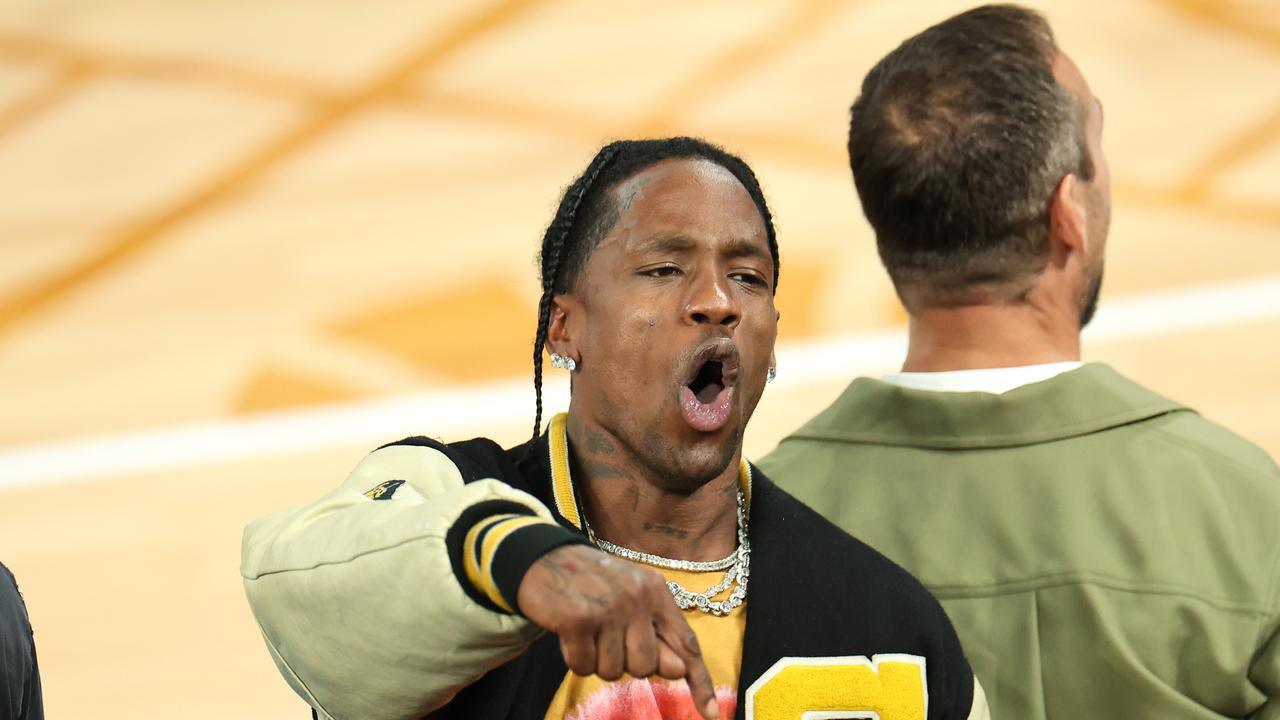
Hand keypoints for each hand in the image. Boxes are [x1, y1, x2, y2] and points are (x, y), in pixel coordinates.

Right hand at [517, 544, 718, 719]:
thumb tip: (677, 671)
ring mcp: (608, 608)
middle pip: (645, 667)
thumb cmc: (592, 584)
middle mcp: (637, 598)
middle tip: (606, 636)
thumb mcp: (631, 601)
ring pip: (612, 671)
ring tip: (588, 630)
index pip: (685, 643)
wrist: (543, 559)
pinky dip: (574, 658)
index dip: (700, 681)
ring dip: (596, 660)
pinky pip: (583, 667)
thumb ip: (656, 634)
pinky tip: (569, 633)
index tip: (713, 713)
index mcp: (656, 592)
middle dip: (624, 662)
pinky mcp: (578, 620)